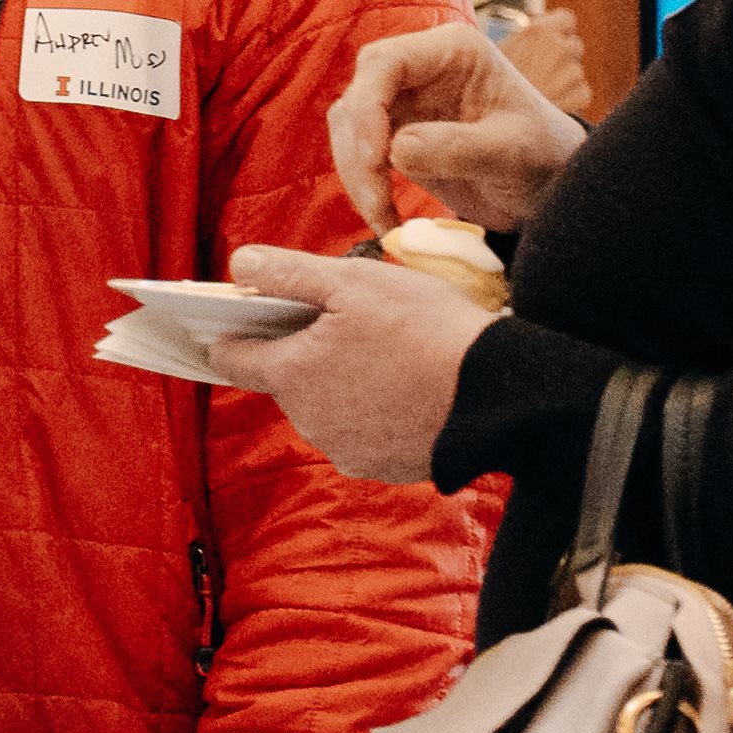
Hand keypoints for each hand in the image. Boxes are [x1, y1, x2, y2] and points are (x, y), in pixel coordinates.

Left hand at [213, 247, 496, 484]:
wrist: (500, 396)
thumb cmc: (426, 330)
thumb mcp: (353, 280)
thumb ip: (288, 273)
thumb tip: (239, 265)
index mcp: (292, 374)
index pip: (233, 357)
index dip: (234, 331)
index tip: (241, 315)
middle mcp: (310, 422)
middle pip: (286, 379)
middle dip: (305, 350)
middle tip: (348, 320)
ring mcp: (348, 450)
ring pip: (326, 405)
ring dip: (341, 380)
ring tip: (386, 350)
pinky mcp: (385, 467)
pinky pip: (363, 431)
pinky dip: (374, 409)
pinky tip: (406, 384)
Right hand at [328, 19, 584, 232]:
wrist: (549, 187)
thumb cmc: (544, 156)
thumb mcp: (513, 151)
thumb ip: (459, 147)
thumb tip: (396, 151)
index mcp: (452, 52)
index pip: (386, 62)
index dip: (368, 105)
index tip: (375, 156)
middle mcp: (421, 69)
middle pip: (359, 96)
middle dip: (358, 150)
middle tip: (377, 201)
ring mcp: (405, 102)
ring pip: (350, 128)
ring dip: (356, 174)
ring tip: (385, 218)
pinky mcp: (395, 135)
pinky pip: (359, 156)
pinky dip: (364, 188)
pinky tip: (387, 219)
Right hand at [494, 6, 596, 119]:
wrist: (495, 125)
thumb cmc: (488, 88)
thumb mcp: (494, 53)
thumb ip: (520, 40)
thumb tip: (530, 37)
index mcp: (538, 31)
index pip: (566, 19)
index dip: (557, 29)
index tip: (548, 38)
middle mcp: (559, 47)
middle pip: (573, 45)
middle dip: (561, 56)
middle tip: (541, 70)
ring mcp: (572, 72)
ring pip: (576, 71)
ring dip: (564, 79)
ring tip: (541, 91)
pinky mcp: (580, 95)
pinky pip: (582, 91)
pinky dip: (570, 98)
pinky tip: (549, 104)